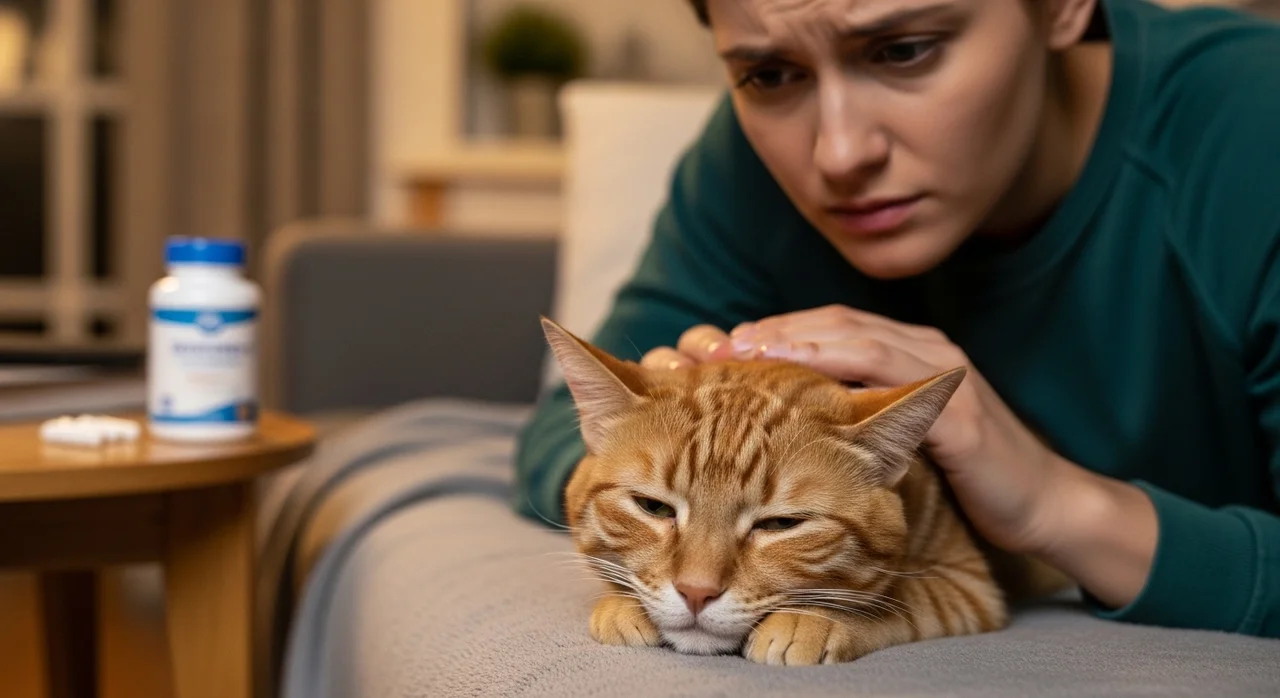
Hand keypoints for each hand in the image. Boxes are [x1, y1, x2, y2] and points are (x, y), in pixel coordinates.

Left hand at [646, 307, 1157, 607]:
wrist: (1041, 505)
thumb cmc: (961, 476)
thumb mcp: (892, 440)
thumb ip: (846, 419)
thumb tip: (775, 419)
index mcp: (902, 352)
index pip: (822, 330)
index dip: (765, 335)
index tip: (709, 351)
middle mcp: (921, 349)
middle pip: (831, 325)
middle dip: (766, 334)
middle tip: (708, 350)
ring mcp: (944, 375)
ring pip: (858, 342)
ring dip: (795, 346)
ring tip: (741, 357)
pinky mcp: (962, 414)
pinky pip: (898, 388)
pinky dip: (848, 383)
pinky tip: (804, 396)